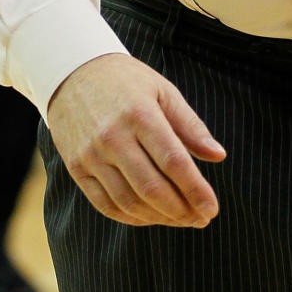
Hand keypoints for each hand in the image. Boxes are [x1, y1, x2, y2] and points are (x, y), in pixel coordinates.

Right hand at [47, 52, 224, 227]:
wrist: (73, 72)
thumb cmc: (127, 82)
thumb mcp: (163, 91)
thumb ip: (190, 125)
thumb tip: (218, 156)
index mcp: (139, 113)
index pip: (173, 161)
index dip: (195, 190)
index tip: (212, 209)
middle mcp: (113, 137)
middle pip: (151, 188)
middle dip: (181, 210)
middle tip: (201, 219)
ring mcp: (91, 154)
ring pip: (129, 201)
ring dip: (159, 218)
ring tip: (180, 219)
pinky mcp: (76, 167)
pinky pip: (105, 204)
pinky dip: (131, 217)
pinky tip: (151, 217)